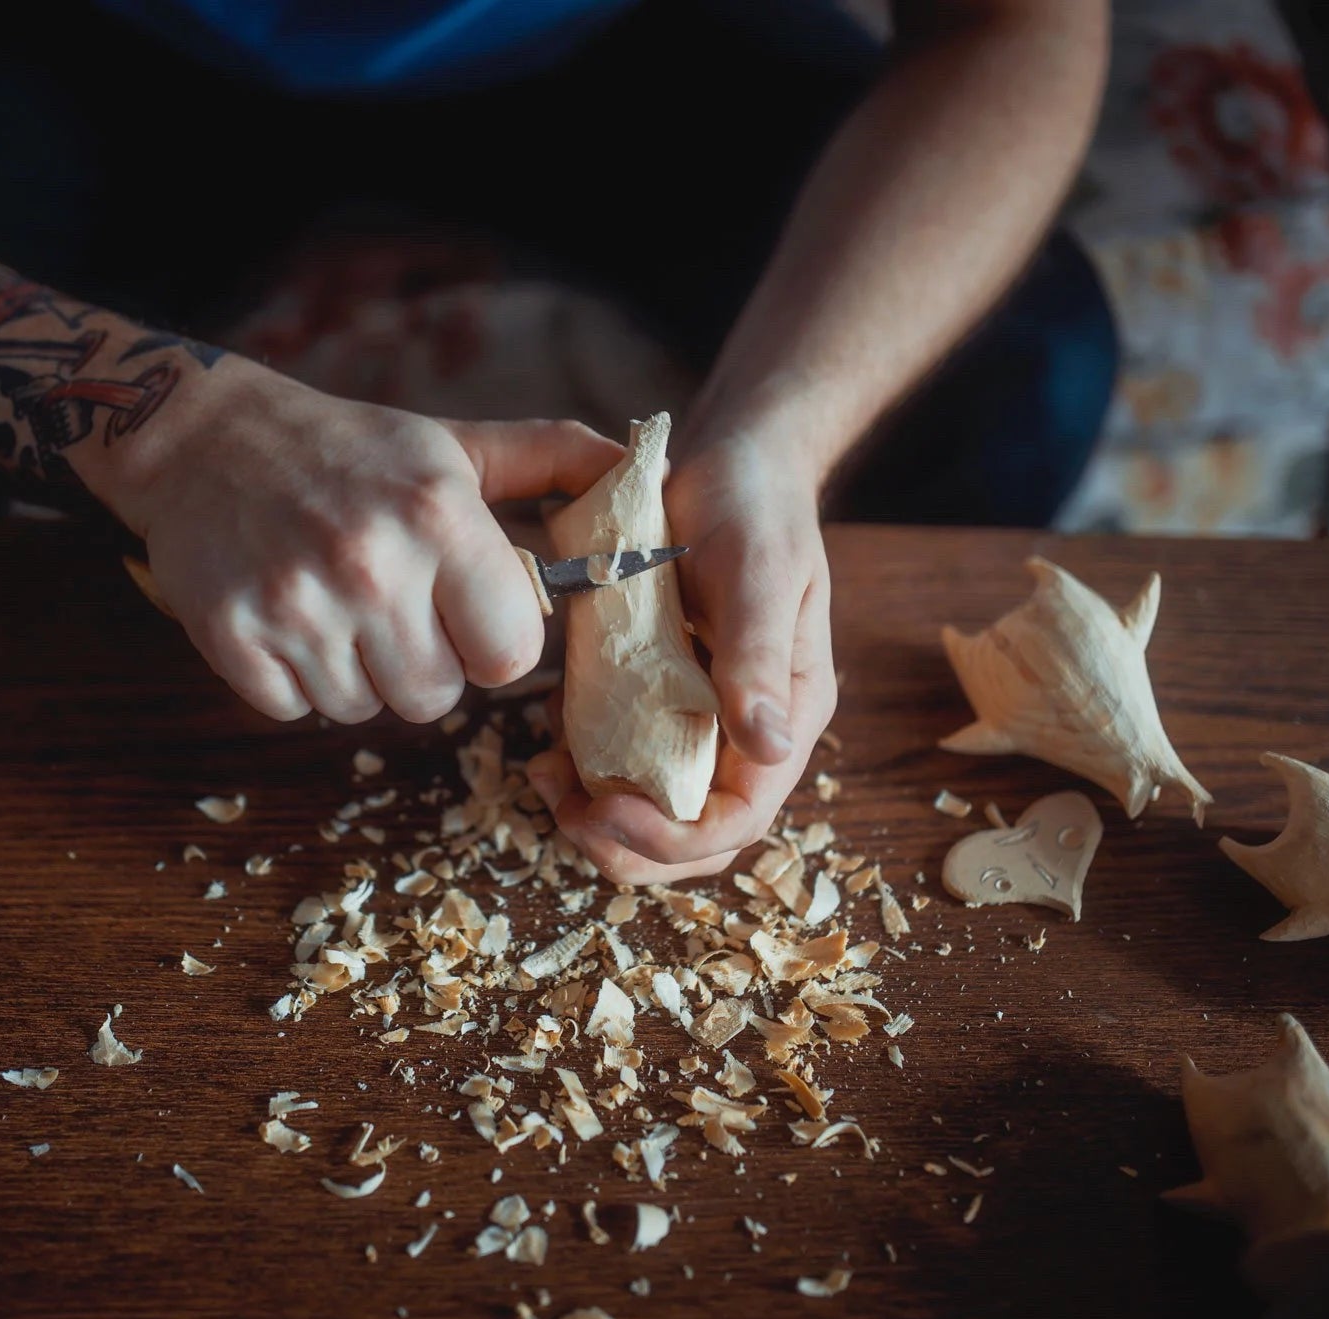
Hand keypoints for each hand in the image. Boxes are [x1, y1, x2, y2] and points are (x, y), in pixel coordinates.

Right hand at [80, 356, 623, 722]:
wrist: (207, 439)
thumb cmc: (351, 449)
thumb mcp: (456, 444)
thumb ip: (553, 459)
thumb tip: (640, 466)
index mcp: (441, 518)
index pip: (510, 654)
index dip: (493, 644)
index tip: (465, 612)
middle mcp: (371, 564)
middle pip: (436, 697)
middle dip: (424, 664)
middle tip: (392, 606)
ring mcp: (296, 604)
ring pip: (364, 711)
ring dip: (358, 675)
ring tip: (338, 605)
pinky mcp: (233, 636)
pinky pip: (293, 711)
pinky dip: (294, 680)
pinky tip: (288, 618)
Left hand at [528, 439, 836, 882]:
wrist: (731, 463)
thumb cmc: (756, 508)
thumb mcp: (760, 573)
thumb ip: (759, 658)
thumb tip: (768, 748)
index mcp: (786, 715)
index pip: (737, 819)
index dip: (671, 838)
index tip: (605, 813)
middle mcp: (747, 732)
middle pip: (692, 835)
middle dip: (624, 843)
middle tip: (560, 807)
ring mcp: (701, 718)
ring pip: (652, 807)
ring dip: (595, 812)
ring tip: (542, 773)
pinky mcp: (659, 697)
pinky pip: (622, 758)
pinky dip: (581, 764)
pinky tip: (547, 728)